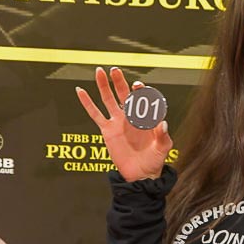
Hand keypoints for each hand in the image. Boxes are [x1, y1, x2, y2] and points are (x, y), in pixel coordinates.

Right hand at [76, 66, 172, 181]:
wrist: (141, 174)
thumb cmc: (155, 160)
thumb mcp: (163, 148)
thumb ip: (163, 136)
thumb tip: (163, 123)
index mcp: (146, 117)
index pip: (142, 99)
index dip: (140, 91)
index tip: (137, 86)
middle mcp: (131, 116)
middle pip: (123, 94)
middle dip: (119, 81)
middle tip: (115, 70)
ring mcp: (118, 121)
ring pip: (108, 99)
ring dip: (103, 85)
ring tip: (99, 71)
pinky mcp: (107, 130)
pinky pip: (95, 114)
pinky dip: (87, 103)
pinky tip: (81, 90)